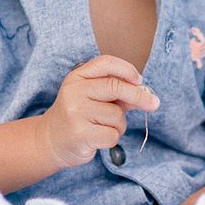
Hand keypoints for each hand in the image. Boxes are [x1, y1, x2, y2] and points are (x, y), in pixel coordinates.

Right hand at [42, 55, 158, 167]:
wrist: (51, 141)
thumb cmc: (78, 117)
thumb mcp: (92, 98)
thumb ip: (116, 93)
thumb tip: (146, 94)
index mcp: (77, 77)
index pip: (105, 63)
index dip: (127, 69)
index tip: (140, 80)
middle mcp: (74, 91)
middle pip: (115, 87)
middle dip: (139, 96)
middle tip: (154, 104)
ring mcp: (75, 112)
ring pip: (117, 115)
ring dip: (119, 125)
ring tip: (102, 127)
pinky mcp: (80, 133)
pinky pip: (112, 134)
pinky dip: (112, 138)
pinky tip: (98, 138)